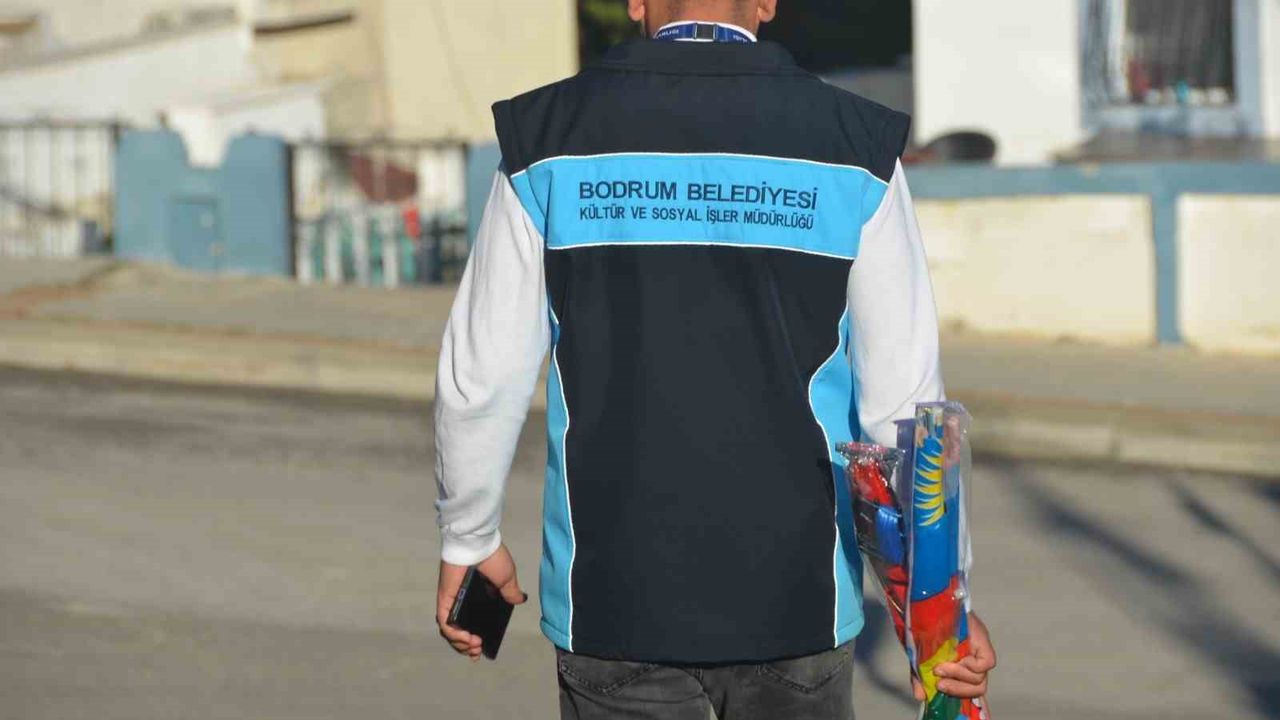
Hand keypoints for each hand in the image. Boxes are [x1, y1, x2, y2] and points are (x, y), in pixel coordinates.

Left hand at [436, 544, 527, 659]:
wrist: (478, 545)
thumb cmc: (491, 558)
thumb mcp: (507, 578)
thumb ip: (511, 592)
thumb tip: (519, 600)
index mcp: (477, 599)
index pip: (472, 624)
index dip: (474, 641)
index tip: (481, 651)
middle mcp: (462, 602)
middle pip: (459, 632)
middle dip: (467, 647)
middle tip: (478, 651)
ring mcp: (452, 602)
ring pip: (450, 631)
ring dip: (460, 643)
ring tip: (474, 646)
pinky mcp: (445, 599)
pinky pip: (445, 622)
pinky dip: (454, 633)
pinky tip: (465, 638)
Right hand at [911, 612, 996, 700]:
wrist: (929, 603)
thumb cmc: (925, 629)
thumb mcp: (921, 657)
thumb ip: (921, 676)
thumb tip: (920, 697)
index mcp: (963, 664)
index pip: (972, 687)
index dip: (960, 692)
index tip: (940, 689)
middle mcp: (974, 659)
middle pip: (978, 686)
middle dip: (958, 688)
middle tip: (939, 683)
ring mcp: (980, 649)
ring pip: (980, 678)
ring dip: (959, 676)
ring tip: (940, 668)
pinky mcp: (983, 640)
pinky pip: (986, 662)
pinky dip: (971, 665)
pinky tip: (958, 659)